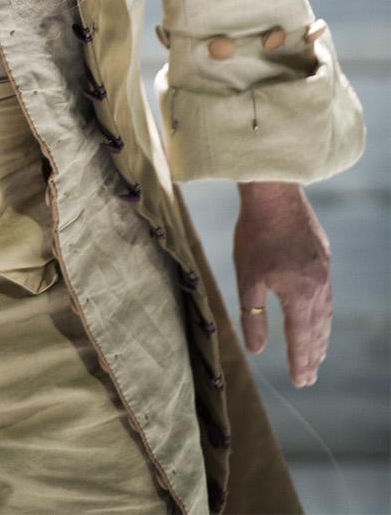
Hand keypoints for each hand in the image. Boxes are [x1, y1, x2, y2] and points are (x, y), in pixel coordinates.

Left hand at [233, 181, 331, 387]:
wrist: (274, 193)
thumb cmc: (256, 234)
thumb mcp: (248, 278)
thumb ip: (253, 316)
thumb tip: (257, 350)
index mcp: (300, 295)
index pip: (300, 339)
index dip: (300, 362)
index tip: (300, 383)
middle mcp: (318, 286)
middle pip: (317, 330)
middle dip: (313, 355)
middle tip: (309, 376)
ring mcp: (323, 270)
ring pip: (325, 312)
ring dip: (321, 336)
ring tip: (317, 353)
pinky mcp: (322, 255)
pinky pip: (326, 293)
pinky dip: (323, 311)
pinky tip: (317, 313)